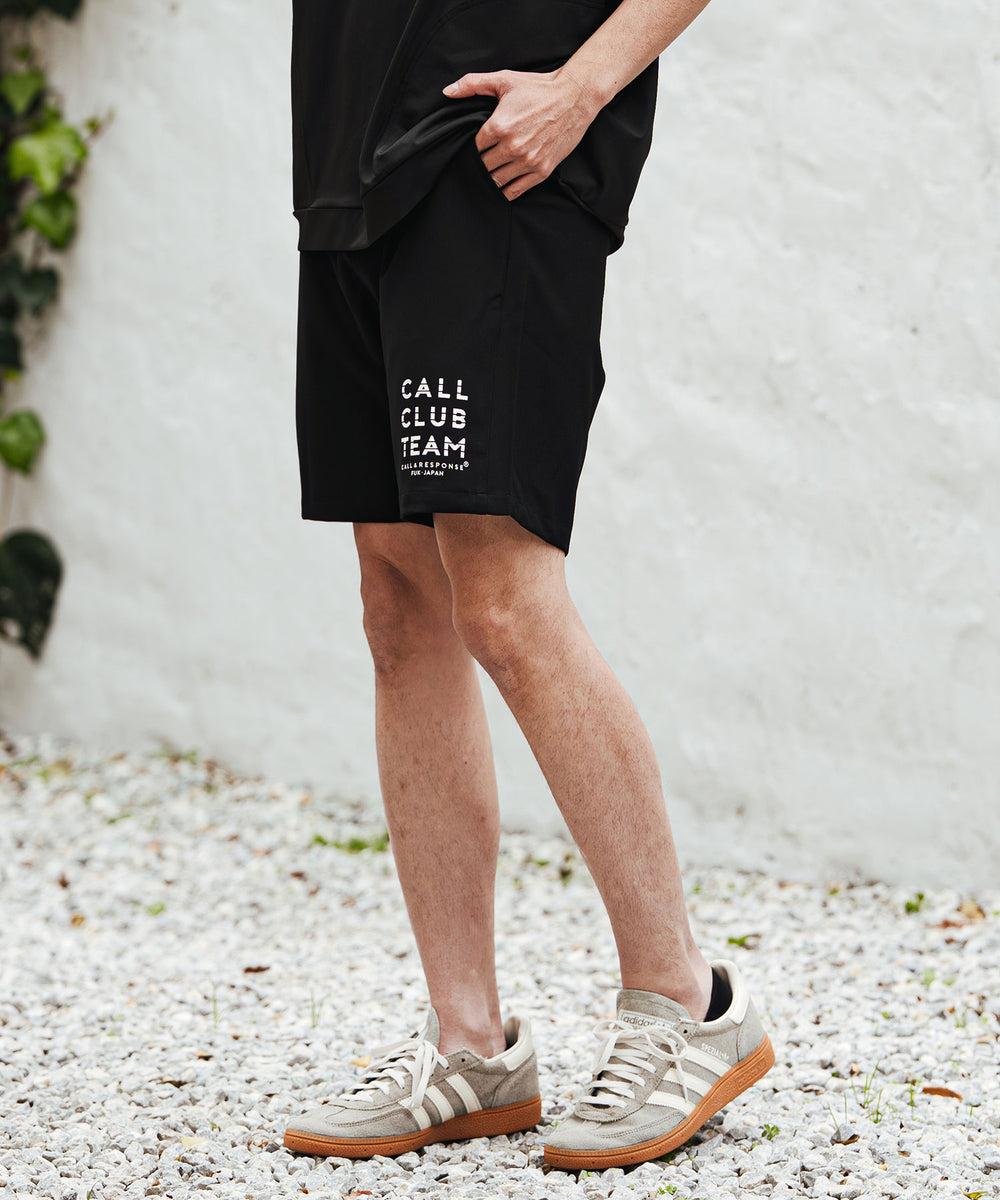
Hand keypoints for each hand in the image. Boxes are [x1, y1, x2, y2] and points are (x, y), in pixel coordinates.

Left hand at [443, 67, 603, 199]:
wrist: (574, 97)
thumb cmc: (538, 88)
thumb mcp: (504, 80)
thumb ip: (472, 84)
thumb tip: (447, 91)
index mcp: (499, 126)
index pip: (474, 148)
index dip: (475, 147)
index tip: (480, 145)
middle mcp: (512, 147)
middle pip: (484, 166)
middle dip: (482, 162)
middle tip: (486, 158)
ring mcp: (527, 161)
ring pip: (496, 180)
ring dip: (493, 176)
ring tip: (494, 169)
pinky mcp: (541, 171)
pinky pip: (515, 191)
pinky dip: (506, 190)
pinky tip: (503, 184)